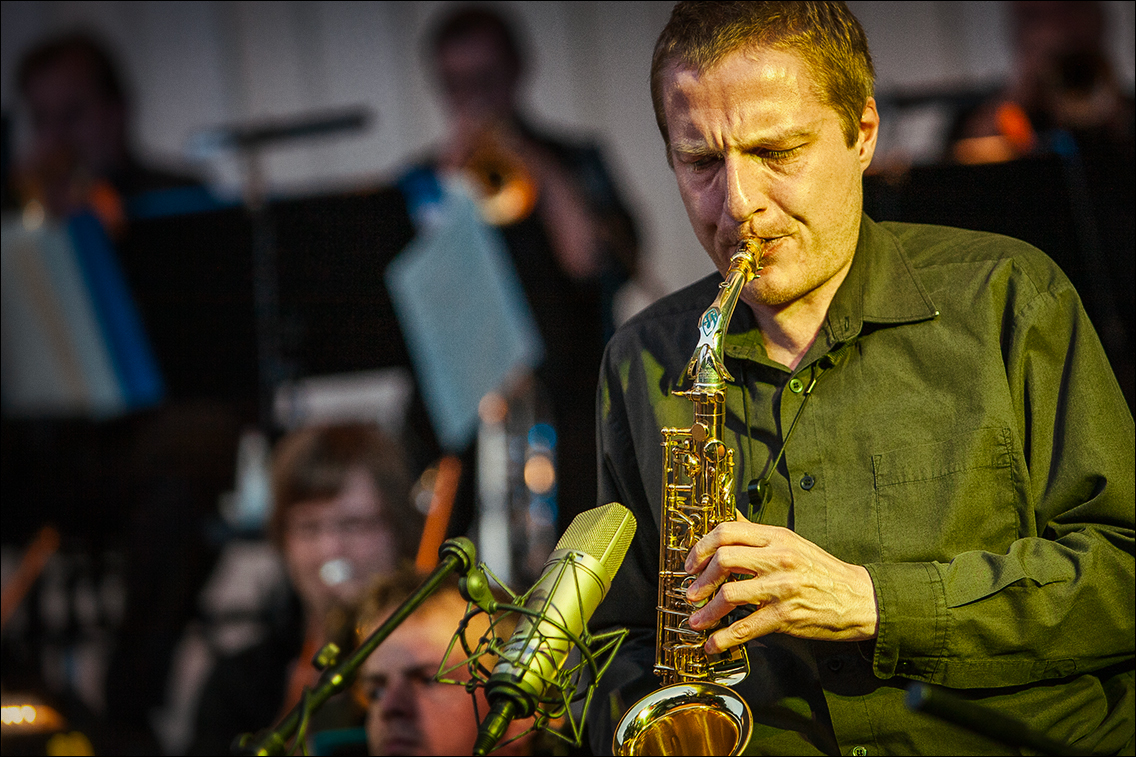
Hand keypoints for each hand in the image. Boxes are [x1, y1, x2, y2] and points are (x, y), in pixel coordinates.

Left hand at [684, 520, 877, 652]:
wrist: (860, 599)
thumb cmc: (824, 572)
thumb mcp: (793, 543)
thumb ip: (760, 537)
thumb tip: (729, 521)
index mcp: (777, 537)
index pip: (728, 531)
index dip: (702, 546)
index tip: (692, 562)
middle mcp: (778, 558)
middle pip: (723, 559)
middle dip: (700, 578)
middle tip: (692, 591)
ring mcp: (782, 587)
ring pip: (730, 594)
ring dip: (707, 610)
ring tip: (697, 619)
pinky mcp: (786, 616)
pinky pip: (746, 627)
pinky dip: (724, 637)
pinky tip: (714, 642)